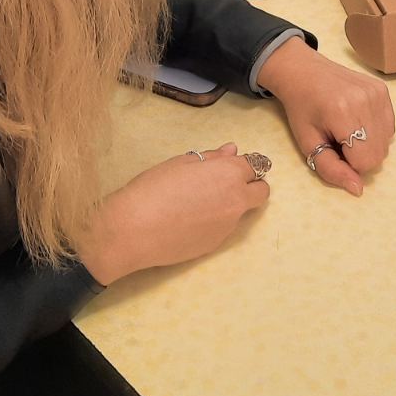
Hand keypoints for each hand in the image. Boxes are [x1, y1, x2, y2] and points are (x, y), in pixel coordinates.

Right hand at [81, 143, 268, 285]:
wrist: (134, 230)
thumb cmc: (153, 188)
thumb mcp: (181, 163)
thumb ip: (212, 157)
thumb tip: (232, 151)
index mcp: (229, 173)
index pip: (256, 165)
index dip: (245, 164)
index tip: (232, 165)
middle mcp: (236, 200)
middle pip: (262, 191)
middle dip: (252, 185)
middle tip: (226, 184)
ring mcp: (228, 225)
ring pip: (242, 211)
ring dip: (232, 204)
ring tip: (199, 203)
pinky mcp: (216, 244)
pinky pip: (225, 228)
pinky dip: (216, 222)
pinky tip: (190, 221)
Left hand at [256, 37, 394, 195]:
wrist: (304, 72)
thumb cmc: (302, 109)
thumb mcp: (308, 143)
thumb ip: (331, 169)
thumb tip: (358, 189)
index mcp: (343, 113)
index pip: (366, 161)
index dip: (350, 165)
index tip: (334, 150)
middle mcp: (366, 100)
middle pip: (379, 153)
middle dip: (360, 156)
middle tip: (339, 140)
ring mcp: (378, 93)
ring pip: (387, 142)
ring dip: (369, 144)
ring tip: (347, 129)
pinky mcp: (383, 89)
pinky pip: (389, 126)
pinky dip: (375, 131)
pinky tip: (357, 119)